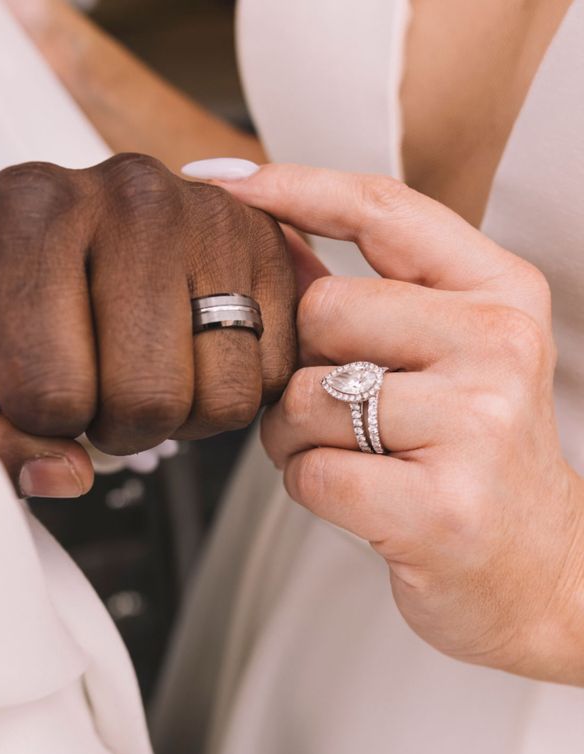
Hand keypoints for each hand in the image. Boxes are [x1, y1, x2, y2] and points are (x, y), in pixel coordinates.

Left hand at [0, 154, 296, 496]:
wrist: (80, 235)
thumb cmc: (22, 293)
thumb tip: (63, 474)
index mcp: (27, 215)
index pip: (49, 390)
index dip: (46, 424)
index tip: (45, 393)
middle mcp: (129, 197)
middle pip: (147, 397)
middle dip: (121, 426)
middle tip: (104, 391)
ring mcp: (210, 217)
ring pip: (222, 396)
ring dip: (184, 413)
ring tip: (152, 371)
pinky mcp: (270, 246)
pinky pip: (273, 375)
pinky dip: (232, 389)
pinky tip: (195, 356)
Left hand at [211, 162, 583, 684]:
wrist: (538, 568)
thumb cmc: (476, 455)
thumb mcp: (449, 353)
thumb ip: (368, 293)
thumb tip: (277, 231)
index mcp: (500, 292)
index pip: (379, 208)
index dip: (289, 186)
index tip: (220, 180)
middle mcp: (498, 344)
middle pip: (321, 311)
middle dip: (301, 364)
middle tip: (338, 406)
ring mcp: (476, 425)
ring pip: (302, 397)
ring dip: (299, 436)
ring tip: (358, 457)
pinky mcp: (441, 505)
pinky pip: (310, 472)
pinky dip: (311, 486)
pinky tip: (363, 499)